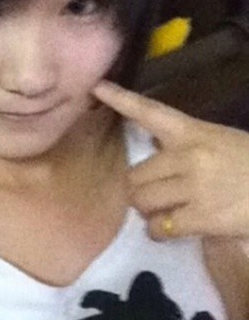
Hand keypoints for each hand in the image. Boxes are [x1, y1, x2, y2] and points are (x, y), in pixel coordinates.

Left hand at [93, 80, 248, 241]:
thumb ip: (187, 147)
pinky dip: (160, 232)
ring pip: (142, 202)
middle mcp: (189, 155)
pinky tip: (172, 229)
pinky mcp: (201, 216)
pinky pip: (160, 226)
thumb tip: (153, 152)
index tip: (98, 88)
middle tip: (154, 196)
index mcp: (194, 132)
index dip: (122, 99)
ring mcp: (194, 186)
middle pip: (135, 175)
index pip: (151, 112)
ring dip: (149, 211)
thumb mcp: (221, 144)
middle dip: (140, 189)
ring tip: (167, 212)